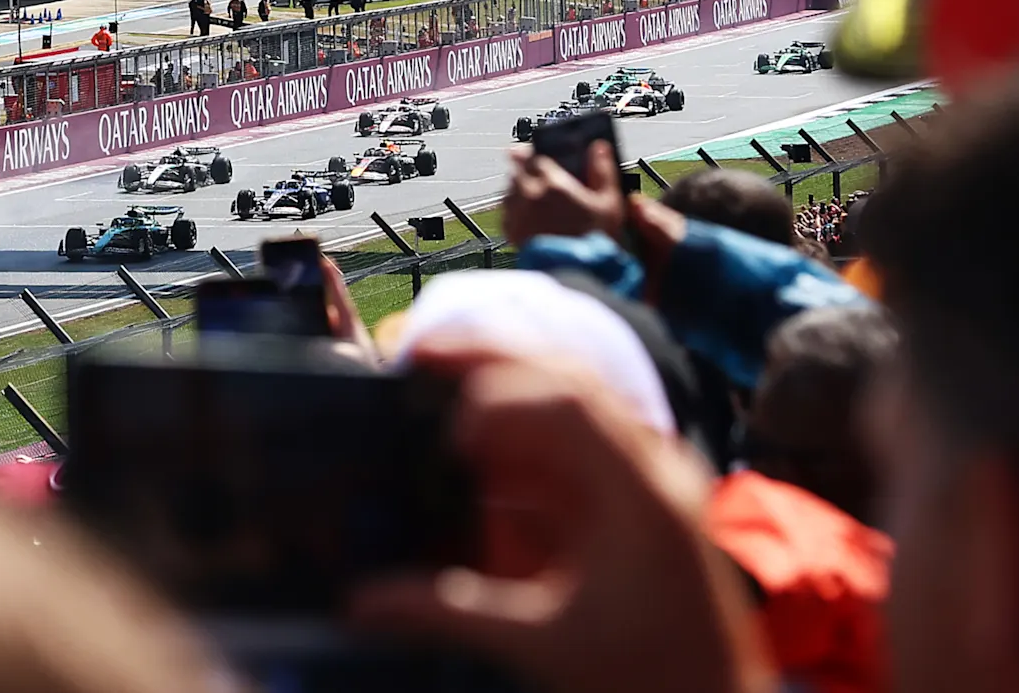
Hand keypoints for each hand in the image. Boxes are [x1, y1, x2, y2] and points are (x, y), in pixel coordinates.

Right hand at [352, 350, 770, 692]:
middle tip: (419, 358)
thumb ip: (451, 615)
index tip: (448, 434)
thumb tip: (362, 604)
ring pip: (575, 410)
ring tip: (440, 409)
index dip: (498, 398)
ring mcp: (654, 487)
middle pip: (570, 384)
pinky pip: (580, 454)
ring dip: (507, 405)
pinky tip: (479, 465)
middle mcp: (656, 474)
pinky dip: (526, 449)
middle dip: (493, 366)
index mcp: (644, 493)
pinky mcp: (642, 511)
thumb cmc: (655, 682)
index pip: (569, 401)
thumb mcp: (545, 647)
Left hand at [500, 140, 629, 245]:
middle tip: (539, 177)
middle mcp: (528, 194)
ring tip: (536, 200)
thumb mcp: (610, 204)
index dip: (537, 153)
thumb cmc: (595, 242)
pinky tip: (531, 219)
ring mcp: (516, 213)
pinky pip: (506, 213)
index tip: (542, 157)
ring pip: (509, 190)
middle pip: (517, 169)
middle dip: (525, 169)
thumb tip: (599, 147)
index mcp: (551, 182)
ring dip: (519, 189)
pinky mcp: (510, 232)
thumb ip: (603, 171)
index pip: (533, 154)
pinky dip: (515, 211)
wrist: (577, 275)